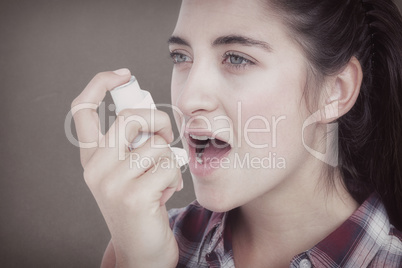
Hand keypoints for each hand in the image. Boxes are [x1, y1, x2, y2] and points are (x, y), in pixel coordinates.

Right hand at [71, 69, 180, 266]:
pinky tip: (166, 192)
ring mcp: (111, 183)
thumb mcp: (129, 169)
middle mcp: (95, 167)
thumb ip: (132, 141)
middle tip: (165, 136)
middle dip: (158, 120)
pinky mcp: (133, 196)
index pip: (82, 109)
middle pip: (130, 117)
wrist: (142, 248)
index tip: (123, 75)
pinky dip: (175, 176)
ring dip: (169, 158)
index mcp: (92, 157)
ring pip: (155, 144)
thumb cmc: (143, 202)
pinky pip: (168, 165)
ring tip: (162, 178)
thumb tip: (150, 112)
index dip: (99, 84)